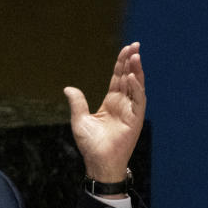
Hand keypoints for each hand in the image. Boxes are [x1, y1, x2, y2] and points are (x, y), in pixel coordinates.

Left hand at [64, 42, 145, 182]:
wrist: (98, 162)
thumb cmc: (90, 145)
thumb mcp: (80, 119)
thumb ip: (77, 102)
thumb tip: (68, 88)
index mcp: (111, 102)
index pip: (118, 78)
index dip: (121, 63)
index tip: (125, 49)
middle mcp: (123, 104)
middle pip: (129, 78)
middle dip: (132, 61)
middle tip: (135, 45)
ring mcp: (131, 111)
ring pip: (136, 86)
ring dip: (137, 71)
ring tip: (136, 56)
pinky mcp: (135, 120)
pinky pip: (138, 101)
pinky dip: (137, 89)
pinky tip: (132, 77)